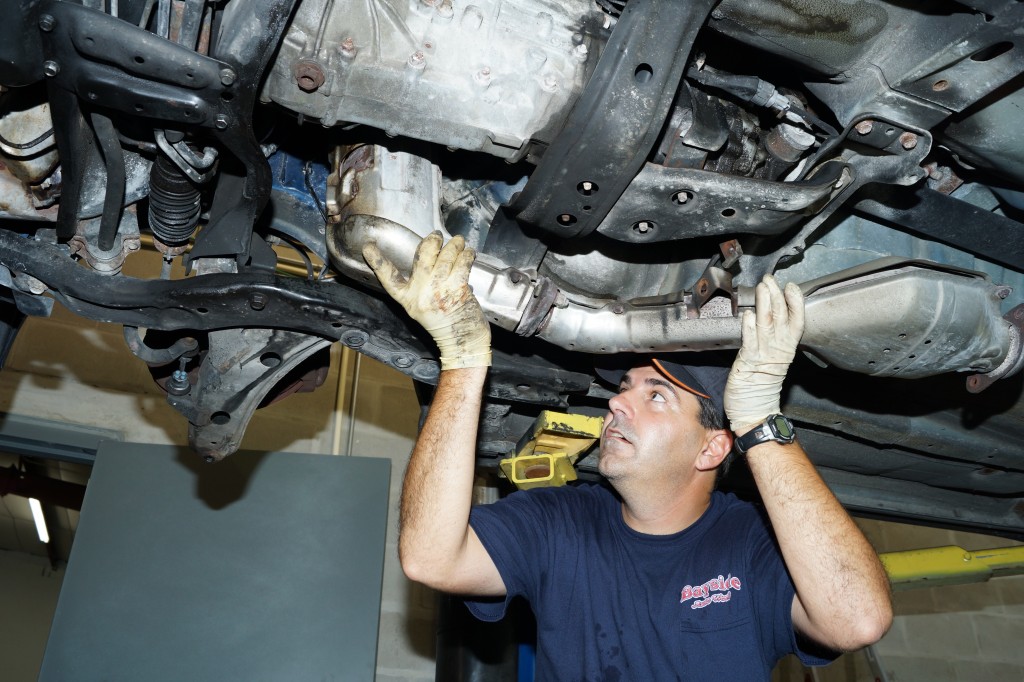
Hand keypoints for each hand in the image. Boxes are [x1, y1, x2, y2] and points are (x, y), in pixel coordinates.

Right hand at [363, 231, 490, 369]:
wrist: (462, 341)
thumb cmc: (444, 321)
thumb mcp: (421, 306)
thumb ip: (420, 285)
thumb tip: (429, 255)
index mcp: (407, 299)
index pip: (387, 278)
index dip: (377, 261)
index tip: (368, 247)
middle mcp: (421, 295)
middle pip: (422, 257)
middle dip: (431, 241)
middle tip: (436, 235)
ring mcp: (439, 292)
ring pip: (445, 257)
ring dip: (454, 245)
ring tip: (458, 241)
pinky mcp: (457, 291)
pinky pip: (462, 264)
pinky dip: (467, 255)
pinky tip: (468, 253)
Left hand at [725, 275, 804, 432]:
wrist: (755, 411)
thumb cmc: (760, 387)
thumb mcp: (771, 360)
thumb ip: (771, 340)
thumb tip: (765, 318)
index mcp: (786, 349)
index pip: (795, 321)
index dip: (795, 303)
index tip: (792, 287)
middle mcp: (777, 349)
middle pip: (781, 317)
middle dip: (777, 296)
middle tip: (771, 279)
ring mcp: (763, 355)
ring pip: (767, 324)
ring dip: (765, 304)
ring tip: (763, 287)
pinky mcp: (748, 362)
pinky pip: (750, 340)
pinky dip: (750, 327)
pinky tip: (750, 314)